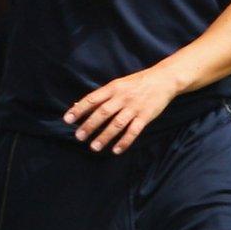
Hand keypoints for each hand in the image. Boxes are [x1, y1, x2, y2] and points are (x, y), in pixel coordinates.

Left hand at [64, 68, 181, 154]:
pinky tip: (116, 150)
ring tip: (94, 147)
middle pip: (103, 113)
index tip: (67, 120)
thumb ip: (100, 96)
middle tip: (79, 137)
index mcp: (113, 88)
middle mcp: (122, 97)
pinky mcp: (146, 116)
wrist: (163, 79)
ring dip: (105, 136)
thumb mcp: (117, 84)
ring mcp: (134, 107)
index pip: (92, 99)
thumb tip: (77, 105)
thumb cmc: (136, 83)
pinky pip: (134, 131)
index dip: (79, 109)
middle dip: (89, 125)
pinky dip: (125, 141)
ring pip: (117, 124)